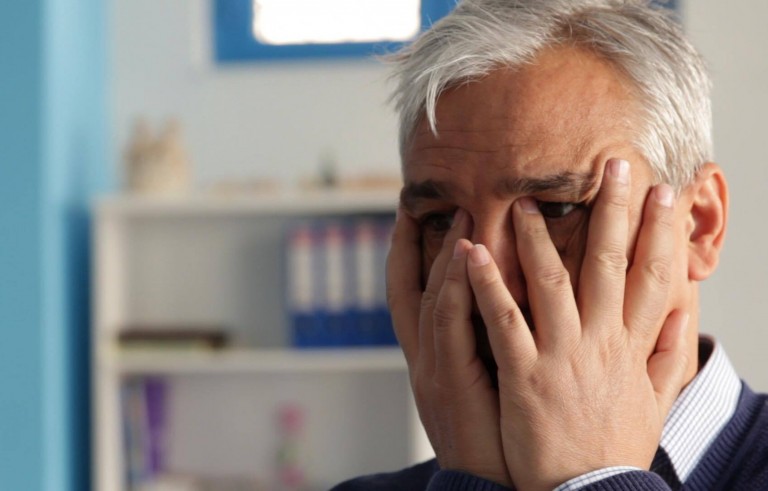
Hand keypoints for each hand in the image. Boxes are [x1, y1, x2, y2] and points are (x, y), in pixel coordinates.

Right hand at [387, 207, 511, 485]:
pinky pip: (450, 324)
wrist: (489, 485)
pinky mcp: (451, 380)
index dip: (412, 256)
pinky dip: (454, 286)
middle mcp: (426, 357)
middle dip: (415, 245)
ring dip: (443, 254)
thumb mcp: (487, 386)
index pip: (417, 296)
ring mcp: (434, 367)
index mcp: (436, 358)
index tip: (416, 218)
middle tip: (424, 203)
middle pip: (411, 289)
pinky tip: (468, 255)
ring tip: (461, 215)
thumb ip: (492, 345)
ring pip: (432, 297)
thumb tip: (513, 310)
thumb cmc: (498, 440)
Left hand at [465, 159, 690, 489]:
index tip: (664, 193)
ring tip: (523, 200)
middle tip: (613, 165)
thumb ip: (667, 354)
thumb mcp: (655, 401)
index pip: (654, 276)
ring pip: (551, 282)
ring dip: (537, 238)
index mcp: (632, 347)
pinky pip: (503, 320)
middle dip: (612, 211)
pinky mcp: (525, 376)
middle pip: (609, 264)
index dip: (660, 232)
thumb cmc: (614, 448)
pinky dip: (487, 284)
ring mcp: (562, 357)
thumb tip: (684, 313)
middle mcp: (601, 343)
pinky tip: (472, 252)